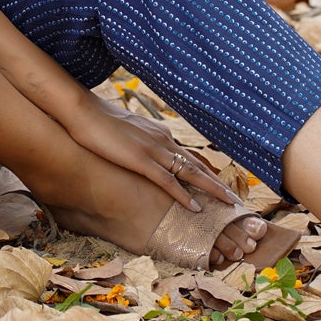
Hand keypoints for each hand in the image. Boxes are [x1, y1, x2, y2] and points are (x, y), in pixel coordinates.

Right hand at [67, 90, 247, 214]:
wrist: (84, 112)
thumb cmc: (99, 122)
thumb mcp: (127, 132)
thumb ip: (140, 142)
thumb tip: (142, 153)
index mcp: (160, 135)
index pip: (189, 157)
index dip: (207, 173)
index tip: (222, 187)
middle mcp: (163, 141)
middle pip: (197, 165)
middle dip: (218, 184)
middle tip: (236, 201)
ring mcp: (153, 150)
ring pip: (190, 173)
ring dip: (212, 190)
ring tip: (229, 205)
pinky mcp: (141, 160)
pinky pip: (168, 181)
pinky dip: (184, 195)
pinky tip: (196, 208)